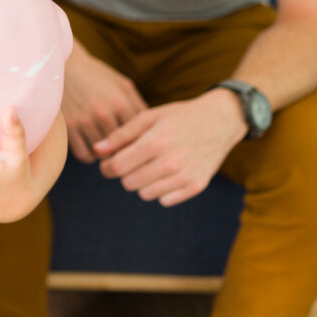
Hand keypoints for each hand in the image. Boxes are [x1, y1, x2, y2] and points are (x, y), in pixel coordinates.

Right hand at [61, 46, 147, 162]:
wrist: (66, 65)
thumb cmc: (98, 76)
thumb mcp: (124, 85)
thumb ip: (139, 106)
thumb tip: (153, 131)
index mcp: (121, 103)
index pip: (139, 135)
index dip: (142, 143)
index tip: (142, 146)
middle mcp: (103, 113)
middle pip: (122, 146)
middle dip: (126, 151)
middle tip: (128, 153)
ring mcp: (84, 121)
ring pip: (103, 154)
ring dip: (108, 155)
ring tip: (111, 150)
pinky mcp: (69, 126)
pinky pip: (84, 154)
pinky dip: (91, 156)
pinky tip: (94, 149)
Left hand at [92, 90, 246, 206]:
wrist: (220, 120)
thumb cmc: (179, 116)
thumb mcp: (148, 117)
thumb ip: (120, 135)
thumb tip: (96, 151)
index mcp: (154, 142)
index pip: (116, 167)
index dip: (106, 167)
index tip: (107, 162)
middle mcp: (170, 163)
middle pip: (128, 183)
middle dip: (124, 173)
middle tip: (131, 161)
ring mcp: (185, 177)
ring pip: (144, 194)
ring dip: (142, 182)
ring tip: (150, 165)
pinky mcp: (196, 186)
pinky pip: (164, 200)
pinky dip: (160, 190)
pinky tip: (166, 173)